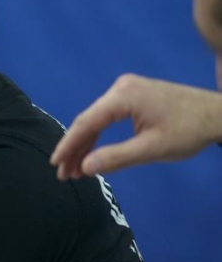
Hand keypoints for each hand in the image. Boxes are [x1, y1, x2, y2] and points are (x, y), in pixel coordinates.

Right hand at [51, 74, 221, 178]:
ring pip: (96, 120)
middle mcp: (120, 88)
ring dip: (85, 145)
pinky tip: (91, 154)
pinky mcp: (133, 96)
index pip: (87, 123)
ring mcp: (126, 90)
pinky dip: (99, 136)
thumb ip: (116, 157)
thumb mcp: (152, 149)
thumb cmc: (188, 131)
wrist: (218, 114)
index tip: (55, 165)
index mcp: (123, 96)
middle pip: (88, 121)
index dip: (68, 145)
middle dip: (75, 149)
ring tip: (74, 170)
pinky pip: (108, 116)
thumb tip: (84, 168)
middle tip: (63, 174)